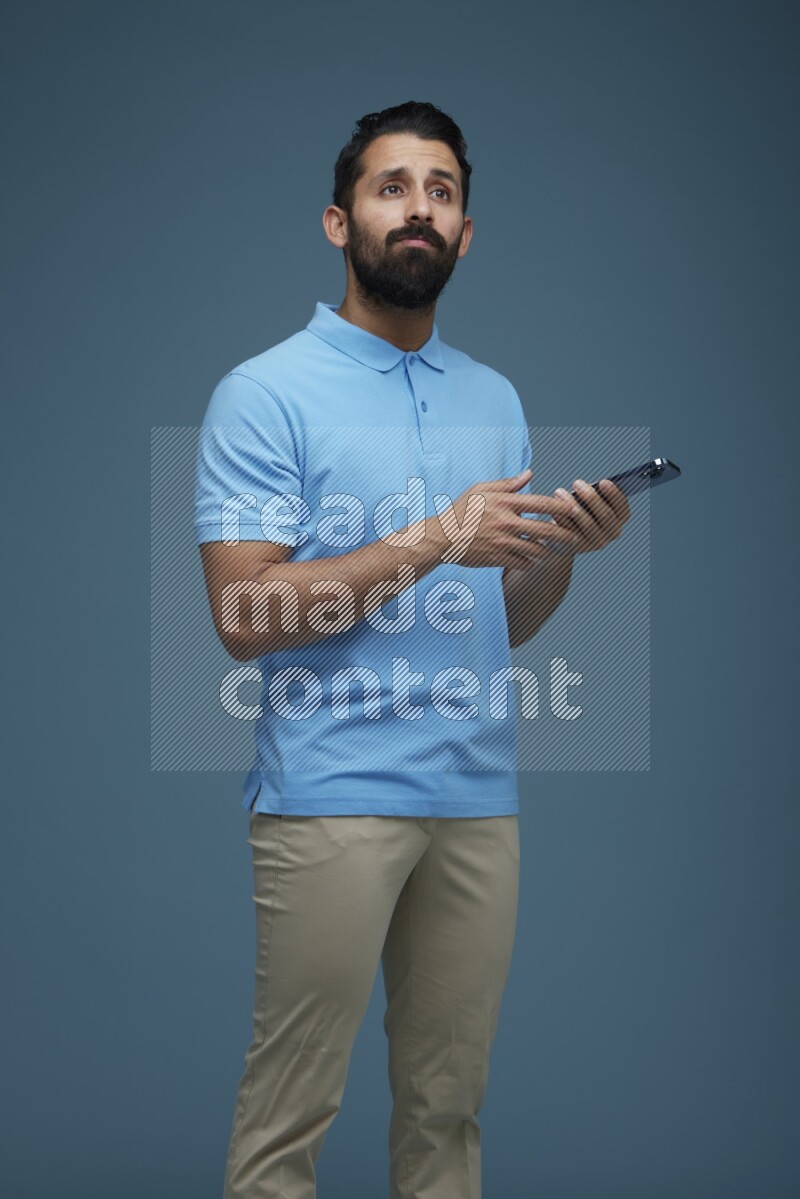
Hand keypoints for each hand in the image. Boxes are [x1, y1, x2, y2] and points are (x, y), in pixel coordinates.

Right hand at [436, 468, 578, 568]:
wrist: (442, 538)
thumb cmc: (462, 511)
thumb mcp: (481, 490)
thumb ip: (507, 483)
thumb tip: (529, 474)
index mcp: (504, 503)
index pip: (541, 503)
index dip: (561, 506)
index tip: (575, 509)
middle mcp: (506, 523)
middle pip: (545, 529)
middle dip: (564, 533)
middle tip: (575, 536)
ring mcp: (503, 542)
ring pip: (538, 549)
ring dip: (549, 550)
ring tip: (556, 549)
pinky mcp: (498, 558)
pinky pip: (524, 563)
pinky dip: (532, 561)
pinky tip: (534, 558)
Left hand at [552, 478, 631, 552]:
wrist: (564, 533)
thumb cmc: (580, 507)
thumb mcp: (589, 500)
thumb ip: (592, 495)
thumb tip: (585, 487)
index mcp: (620, 517)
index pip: (622, 507)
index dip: (614, 494)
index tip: (603, 482)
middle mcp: (613, 532)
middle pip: (605, 515)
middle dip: (591, 497)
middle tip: (576, 483)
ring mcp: (598, 542)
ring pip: (588, 524)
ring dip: (573, 505)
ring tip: (560, 492)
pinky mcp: (581, 548)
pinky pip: (573, 533)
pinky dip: (563, 519)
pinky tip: (555, 509)